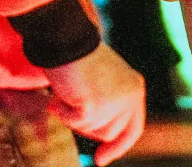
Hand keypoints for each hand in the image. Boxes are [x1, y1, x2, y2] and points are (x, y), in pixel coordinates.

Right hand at [44, 43, 145, 164]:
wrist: (64, 36)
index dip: (117, 147)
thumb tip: (103, 136)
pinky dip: (61, 111)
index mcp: (135, 88)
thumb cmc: (75, 55)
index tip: (100, 161)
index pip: (132, 129)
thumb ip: (109, 102)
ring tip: (64, 92)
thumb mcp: (101, 81)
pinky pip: (74, 122)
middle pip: (108, 133)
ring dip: (72, 116)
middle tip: (68, 103)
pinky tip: (56, 95)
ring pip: (90, 130)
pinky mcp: (96, 106)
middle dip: (85, 124)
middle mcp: (131, 97)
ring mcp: (115, 102)